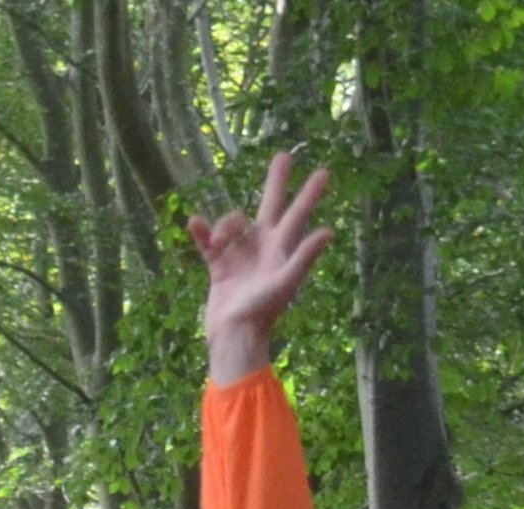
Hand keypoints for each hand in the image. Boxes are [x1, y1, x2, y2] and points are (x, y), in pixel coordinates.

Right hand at [193, 152, 331, 386]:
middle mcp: (262, 248)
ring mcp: (240, 256)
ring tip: (219, 242)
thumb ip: (305, 256)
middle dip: (276, 183)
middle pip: (270, 207)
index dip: (309, 194)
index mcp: (281, 250)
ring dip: (226, 225)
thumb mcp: (286, 281)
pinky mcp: (219, 267)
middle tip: (283, 157)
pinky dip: (202, 233)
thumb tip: (329, 231)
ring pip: (234, 224)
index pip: (297, 215)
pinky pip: (208, 242)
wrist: (234, 336)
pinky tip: (194, 223)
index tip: (323, 172)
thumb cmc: (263, 311)